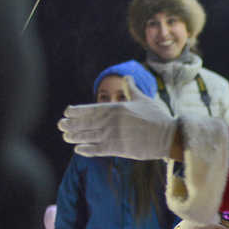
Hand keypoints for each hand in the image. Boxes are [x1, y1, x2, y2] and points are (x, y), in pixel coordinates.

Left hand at [57, 76, 177, 159]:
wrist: (167, 136)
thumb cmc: (156, 117)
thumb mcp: (143, 99)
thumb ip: (131, 89)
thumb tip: (127, 77)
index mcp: (116, 108)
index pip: (90, 109)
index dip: (76, 112)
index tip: (67, 112)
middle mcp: (111, 122)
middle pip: (85, 123)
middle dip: (71, 124)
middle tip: (61, 125)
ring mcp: (113, 136)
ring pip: (88, 137)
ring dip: (75, 137)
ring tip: (67, 137)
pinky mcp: (118, 149)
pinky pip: (97, 150)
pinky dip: (87, 150)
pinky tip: (78, 150)